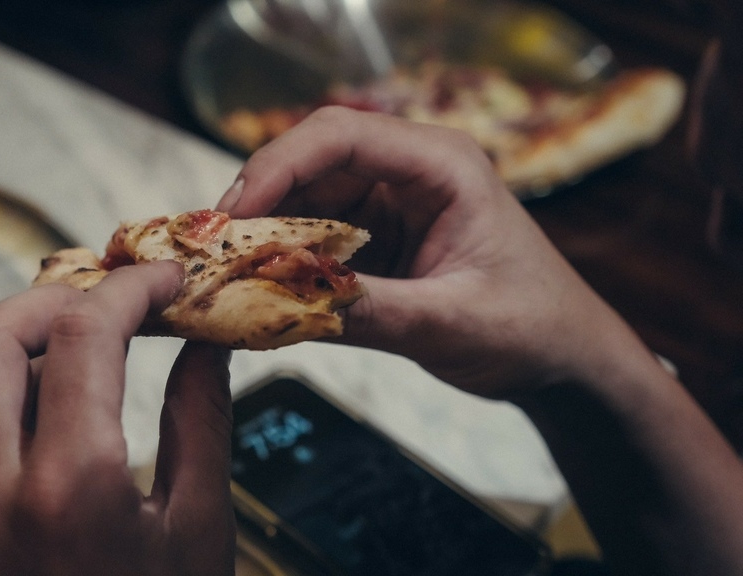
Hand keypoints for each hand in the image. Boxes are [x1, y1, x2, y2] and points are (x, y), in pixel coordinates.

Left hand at [0, 262, 235, 575]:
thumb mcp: (199, 532)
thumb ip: (202, 425)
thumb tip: (205, 346)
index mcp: (68, 492)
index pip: (79, 336)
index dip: (128, 288)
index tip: (161, 279)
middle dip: (53, 298)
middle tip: (110, 304)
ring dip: (33, 347)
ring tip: (96, 354)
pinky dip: (22, 403)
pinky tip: (70, 418)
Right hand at [217, 106, 654, 398]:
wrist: (562, 358)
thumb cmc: (530, 328)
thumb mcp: (450, 322)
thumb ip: (369, 312)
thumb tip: (279, 305)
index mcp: (441, 166)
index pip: (341, 136)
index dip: (278, 166)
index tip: (234, 214)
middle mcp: (408, 172)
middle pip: (310, 163)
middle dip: (257, 203)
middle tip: (214, 252)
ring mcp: (389, 204)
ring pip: (304, 200)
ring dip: (264, 234)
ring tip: (226, 273)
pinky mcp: (377, 238)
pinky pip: (314, 237)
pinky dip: (283, 260)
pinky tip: (259, 286)